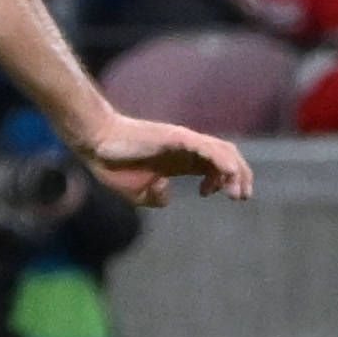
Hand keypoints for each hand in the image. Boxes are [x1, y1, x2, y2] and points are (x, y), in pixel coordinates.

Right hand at [69, 103, 254, 207]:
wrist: (96, 144)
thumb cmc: (113, 164)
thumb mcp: (137, 191)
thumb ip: (155, 197)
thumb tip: (166, 199)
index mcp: (181, 161)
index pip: (216, 167)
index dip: (223, 181)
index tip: (210, 195)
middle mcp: (188, 149)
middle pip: (227, 158)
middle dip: (240, 178)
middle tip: (241, 198)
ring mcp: (185, 141)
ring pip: (223, 151)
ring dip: (237, 172)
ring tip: (237, 192)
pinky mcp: (178, 137)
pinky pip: (207, 147)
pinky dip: (222, 160)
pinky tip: (229, 172)